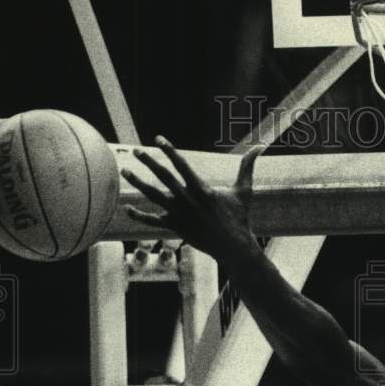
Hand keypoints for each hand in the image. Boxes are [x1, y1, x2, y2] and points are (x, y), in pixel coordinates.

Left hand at [121, 136, 263, 260]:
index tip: (158, 139)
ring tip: (124, 171)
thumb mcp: (244, 191)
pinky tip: (126, 208)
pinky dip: (139, 215)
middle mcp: (188, 200)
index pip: (182, 165)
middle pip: (164, 177)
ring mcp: (180, 215)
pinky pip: (152, 221)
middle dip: (149, 162)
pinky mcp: (175, 228)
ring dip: (137, 183)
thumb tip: (260, 147)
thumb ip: (248, 167)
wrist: (234, 247)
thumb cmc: (239, 218)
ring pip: (154, 196)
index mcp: (202, 189)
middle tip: (136, 150)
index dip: (169, 150)